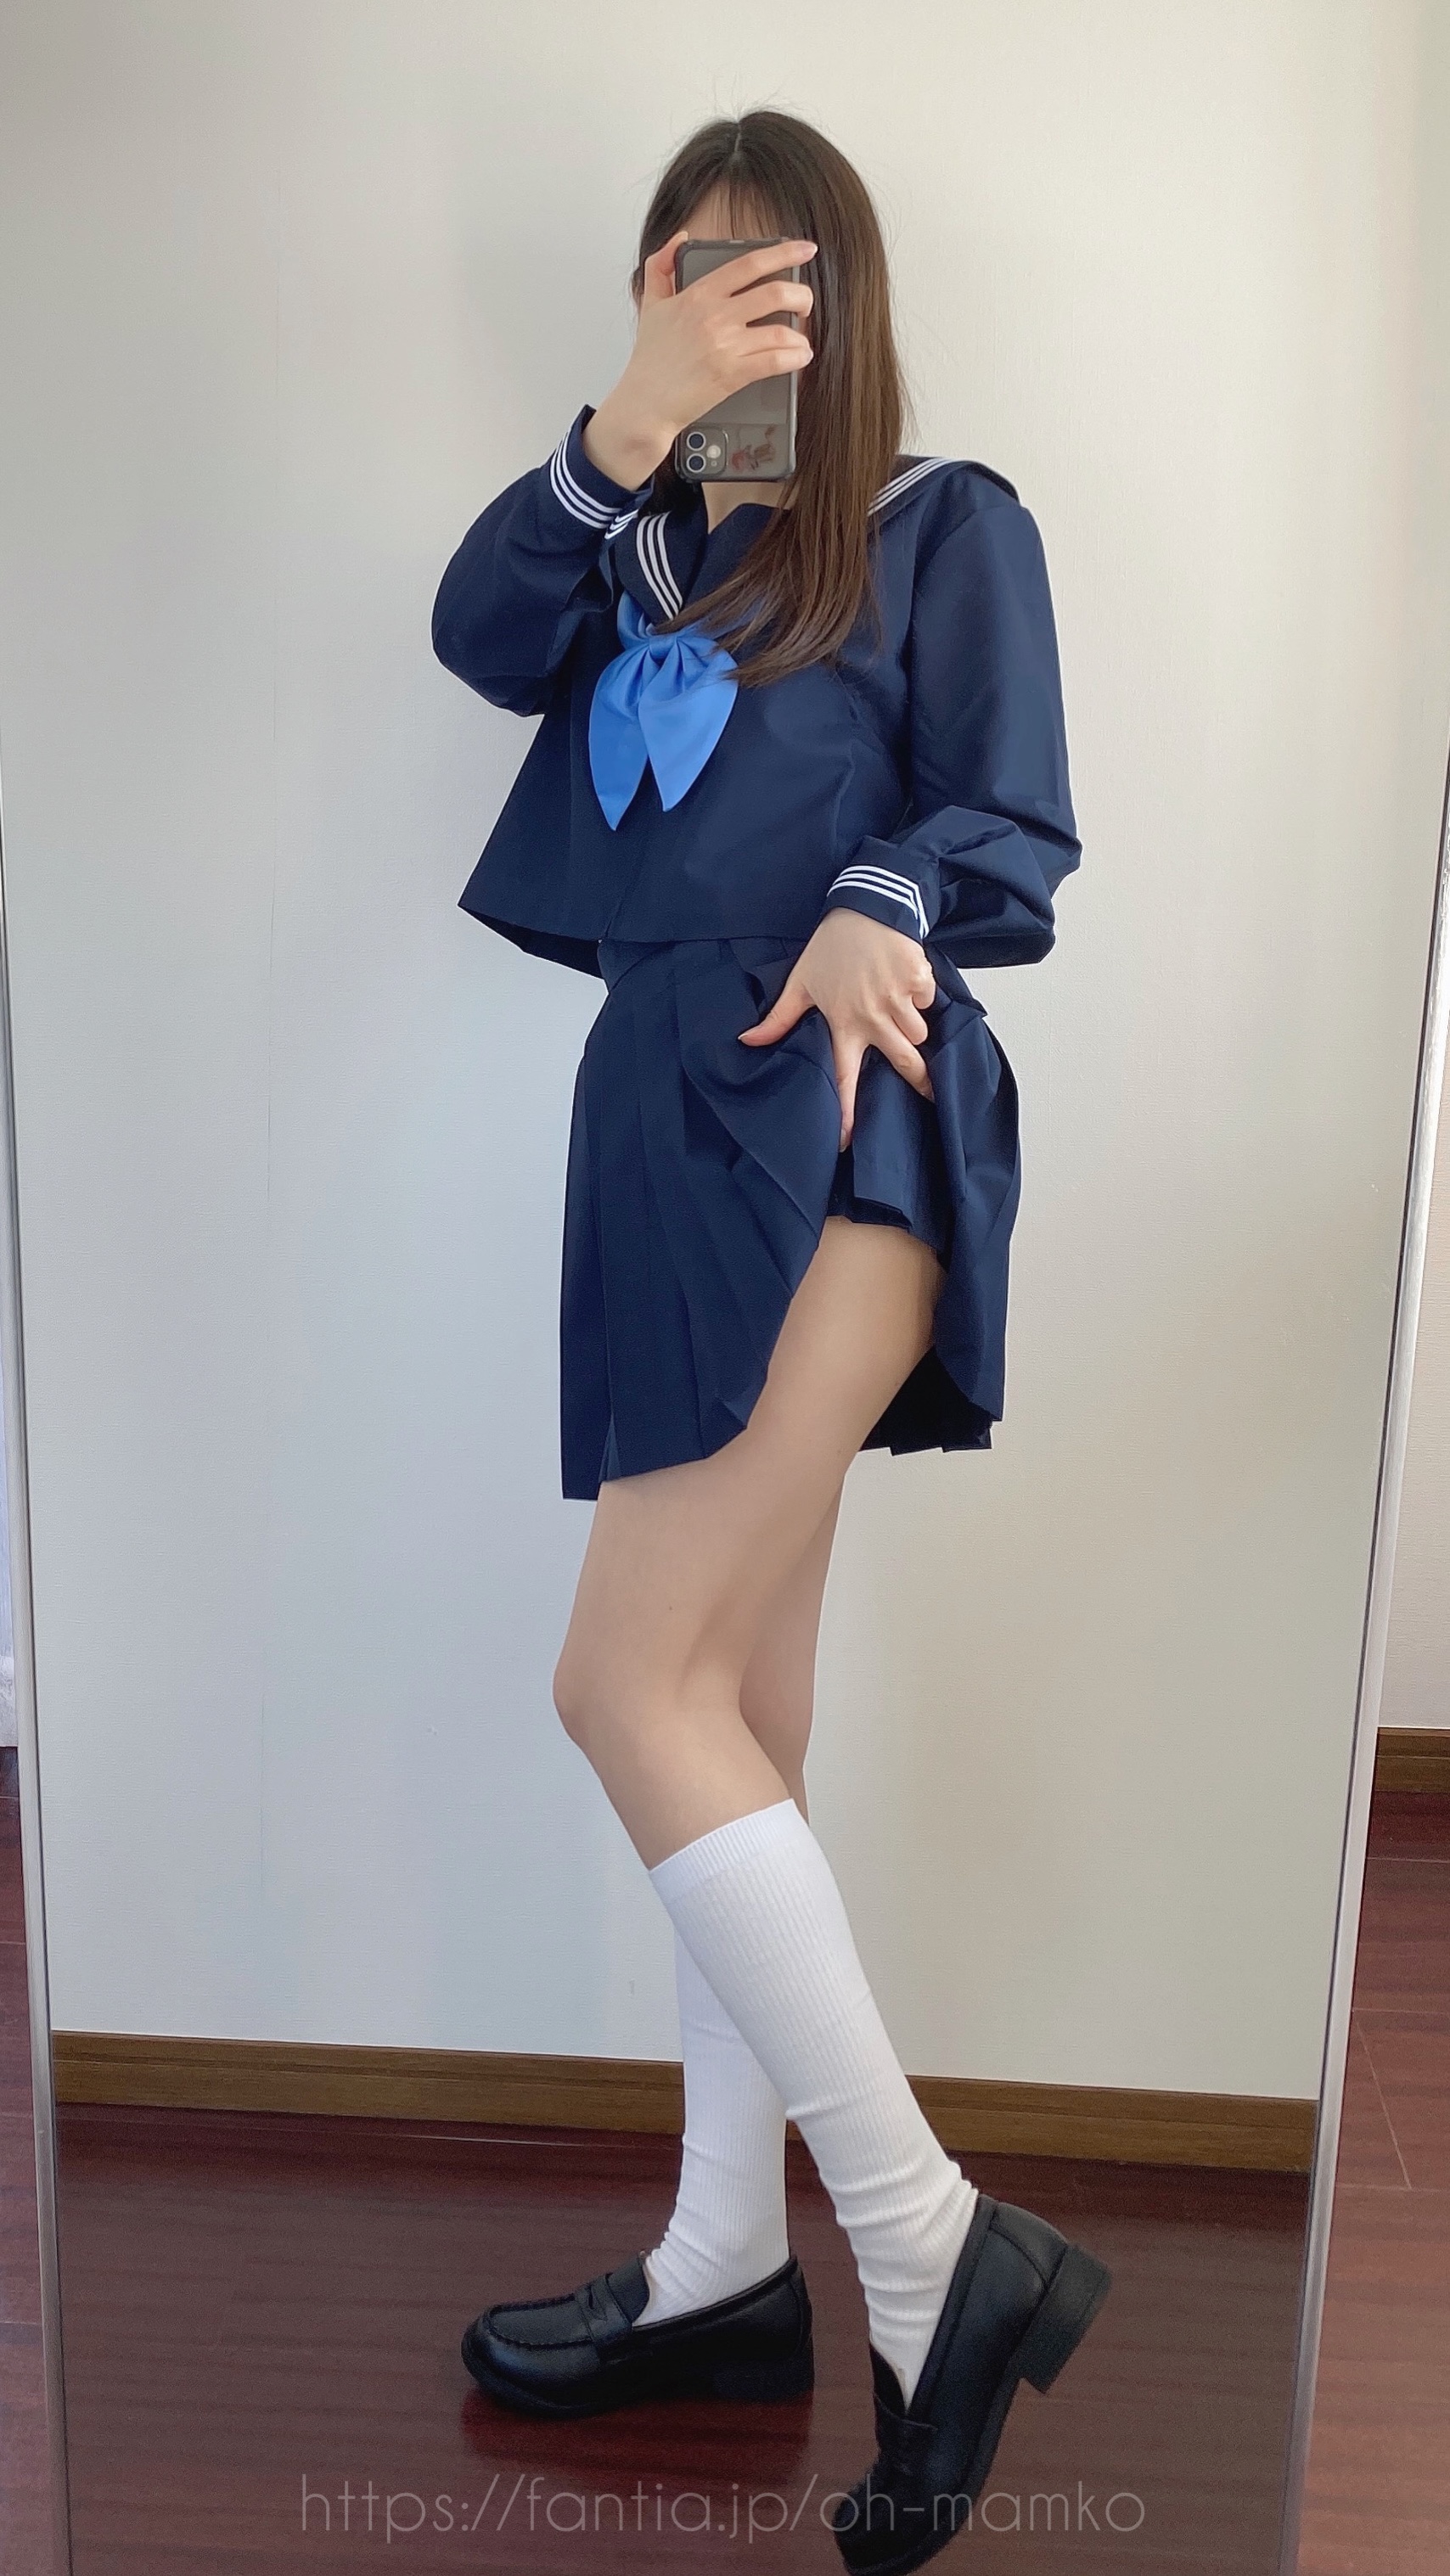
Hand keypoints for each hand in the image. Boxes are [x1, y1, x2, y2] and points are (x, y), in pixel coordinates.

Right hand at [582, 234, 815, 491]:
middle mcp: (715, 315)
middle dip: (801, 295)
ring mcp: (725, 345)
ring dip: (800, 334)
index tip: (804, 249)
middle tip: (805, 303)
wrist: (644, 403)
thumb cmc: (649, 358)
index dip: (784, 252)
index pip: (749, 263)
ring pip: (781, 329)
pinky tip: (800, 356)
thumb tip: (681, 238)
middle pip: (775, 293)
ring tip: (801, 339)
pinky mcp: (732, 374)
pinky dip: (796, 357)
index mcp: (699, 294)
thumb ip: (661, 265)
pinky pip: (776, 361)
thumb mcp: (650, 303)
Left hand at [738, 909, 935, 1149]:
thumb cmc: (832, 947)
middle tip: (930, 1094)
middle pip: (904, 1062)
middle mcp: (874, 1017)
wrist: (867, 906)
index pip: (844, 1076)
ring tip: (898, 1007)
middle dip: (921, 1082)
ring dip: (913, 1026)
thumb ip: (779, 1018)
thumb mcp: (801, 981)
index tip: (848, 1140)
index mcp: (843, 1023)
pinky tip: (905, 979)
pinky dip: (921, 995)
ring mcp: (899, 999)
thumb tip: (747, 1040)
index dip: (846, 1111)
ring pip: (918, 1033)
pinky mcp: (919, 981)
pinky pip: (928, 1001)